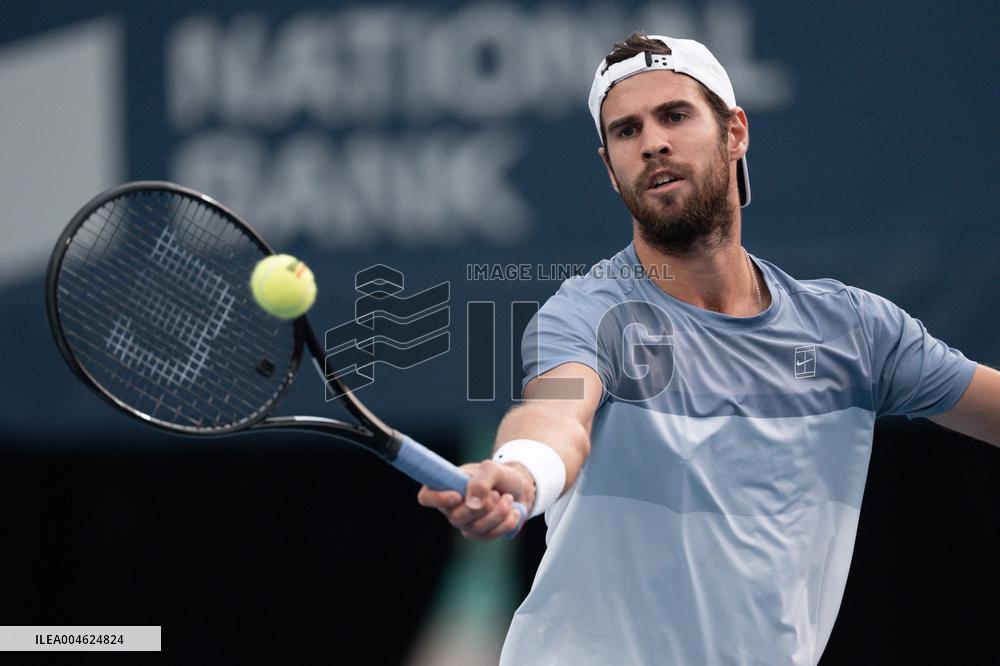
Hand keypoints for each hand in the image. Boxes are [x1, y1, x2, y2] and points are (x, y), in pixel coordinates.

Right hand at [417, 460, 534, 540]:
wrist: (519, 489)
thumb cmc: (500, 476)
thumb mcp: (494, 469)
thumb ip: (481, 481)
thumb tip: (472, 505)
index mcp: (448, 486)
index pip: (426, 496)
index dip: (437, 499)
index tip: (458, 496)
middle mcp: (451, 507)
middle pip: (456, 518)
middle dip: (482, 507)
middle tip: (496, 493)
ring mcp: (464, 522)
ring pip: (475, 528)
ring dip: (498, 513)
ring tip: (507, 498)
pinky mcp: (479, 534)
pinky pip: (488, 536)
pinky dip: (505, 523)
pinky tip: (512, 511)